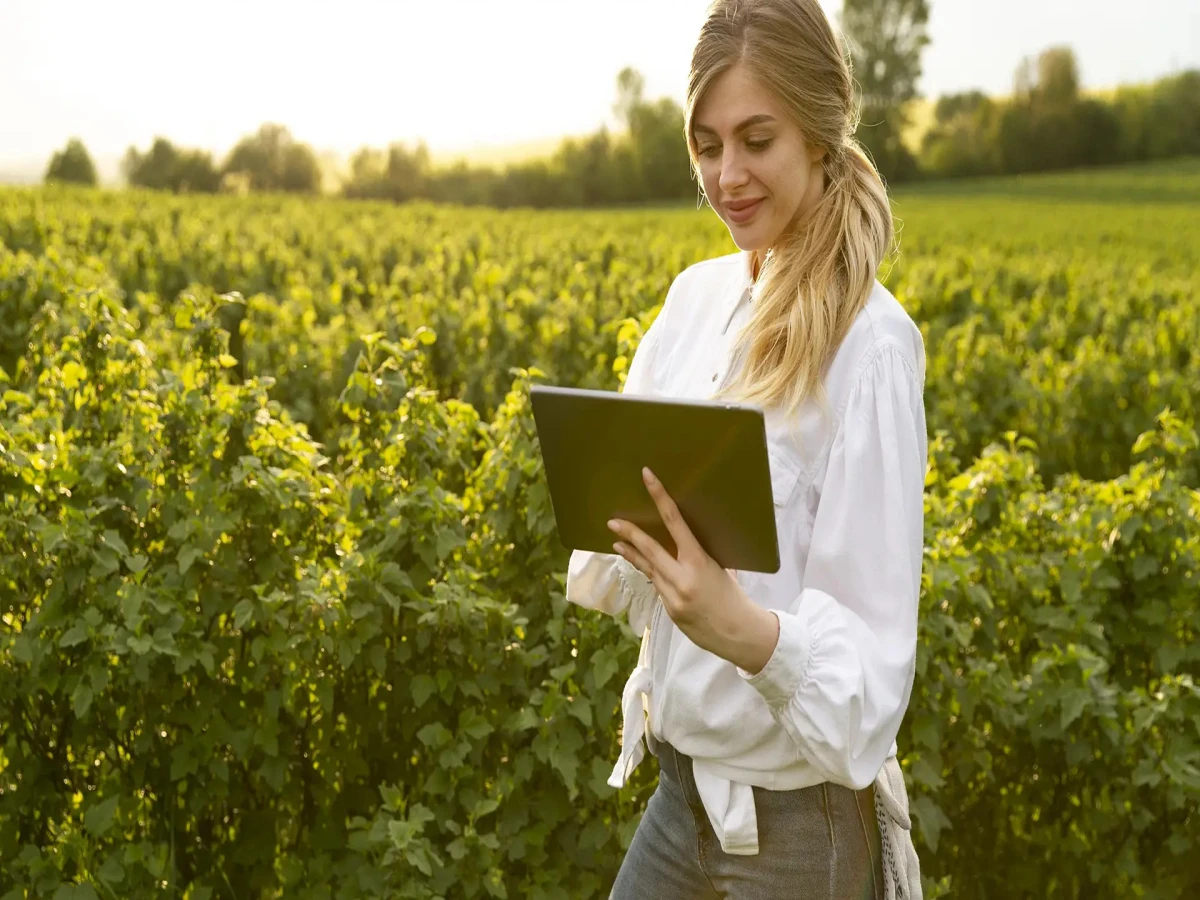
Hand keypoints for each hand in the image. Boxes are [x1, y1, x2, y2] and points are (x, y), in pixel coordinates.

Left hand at [608, 467, 779, 673]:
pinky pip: (657, 587)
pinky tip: (647, 569)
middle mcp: (682, 577)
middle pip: (649, 549)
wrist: (738, 633)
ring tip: (617, 543)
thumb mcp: (720, 568)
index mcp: (699, 561)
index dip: (660, 498)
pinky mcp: (668, 611)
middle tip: (612, 521)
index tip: (647, 478)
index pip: (675, 522)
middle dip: (629, 534)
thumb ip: (698, 556)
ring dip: (632, 555)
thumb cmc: (734, 596)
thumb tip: (682, 541)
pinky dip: (653, 576)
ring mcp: (672, 596)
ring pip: (648, 569)